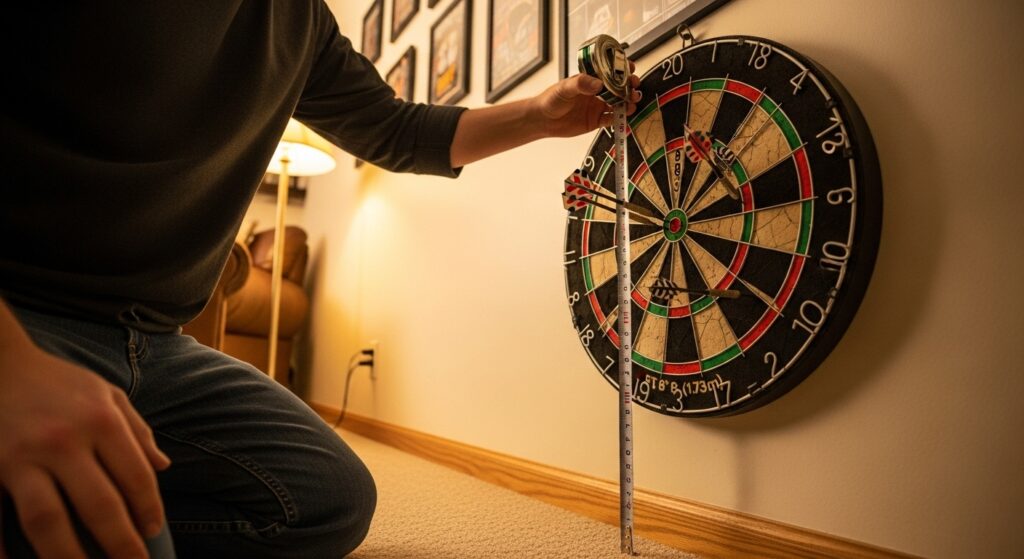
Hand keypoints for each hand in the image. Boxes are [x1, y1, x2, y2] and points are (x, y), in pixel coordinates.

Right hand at [0, 322, 169, 557]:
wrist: (2, 362)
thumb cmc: (61, 383)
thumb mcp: (108, 395)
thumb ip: (137, 431)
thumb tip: (163, 467)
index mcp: (100, 420)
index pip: (135, 476)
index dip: (149, 508)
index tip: (153, 531)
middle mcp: (63, 440)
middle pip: (99, 505)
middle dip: (121, 543)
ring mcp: (20, 456)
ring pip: (46, 519)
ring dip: (68, 556)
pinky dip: (0, 544)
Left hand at [532, 66, 641, 137]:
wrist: (543, 120)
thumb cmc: (551, 99)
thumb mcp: (564, 88)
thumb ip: (581, 83)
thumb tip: (598, 84)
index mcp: (590, 79)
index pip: (610, 71)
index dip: (622, 68)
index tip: (630, 67)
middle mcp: (597, 92)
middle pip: (619, 87)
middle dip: (629, 86)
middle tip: (634, 86)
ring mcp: (598, 106)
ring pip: (619, 103)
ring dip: (628, 102)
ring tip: (633, 102)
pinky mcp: (596, 121)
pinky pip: (612, 119)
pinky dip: (620, 118)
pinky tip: (625, 115)